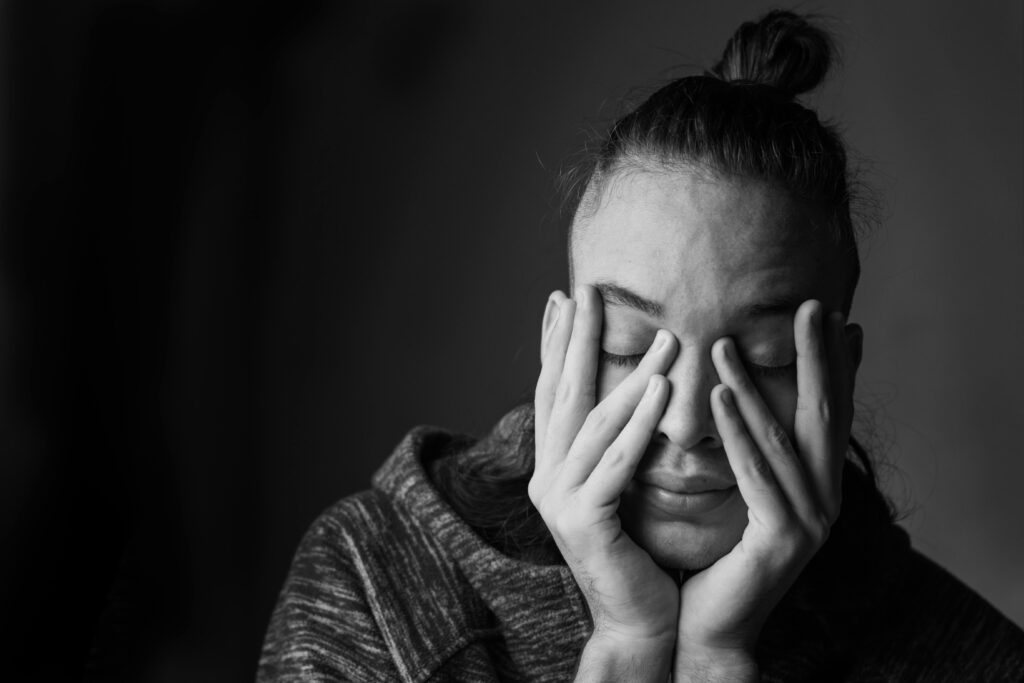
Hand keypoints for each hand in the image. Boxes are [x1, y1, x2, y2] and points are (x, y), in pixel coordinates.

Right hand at [530, 286, 677, 678]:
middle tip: (590, 291)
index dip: (555, 344)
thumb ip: (616, 442)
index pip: (551, 392)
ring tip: (660, 334)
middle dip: (576, 340)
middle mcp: (546, 477)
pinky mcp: (583, 520)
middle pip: (561, 394)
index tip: (564, 299)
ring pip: (593, 422)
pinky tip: (659, 388)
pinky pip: (614, 462)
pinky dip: (636, 423)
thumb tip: (632, 388)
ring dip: (626, 373)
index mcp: (553, 466)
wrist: (640, 620)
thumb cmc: (641, 552)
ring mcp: (558, 499)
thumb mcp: (621, 486)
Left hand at [673, 300, 857, 680]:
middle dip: (819, 357)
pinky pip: (757, 473)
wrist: (712, 625)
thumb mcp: (743, 491)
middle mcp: (825, 498)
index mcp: (819, 485)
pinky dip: (738, 430)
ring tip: (725, 341)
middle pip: (826, 414)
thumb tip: (743, 389)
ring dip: (756, 385)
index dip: (835, 363)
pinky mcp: (783, 538)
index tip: (833, 316)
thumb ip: (754, 448)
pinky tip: (720, 394)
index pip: (832, 411)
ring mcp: (811, 520)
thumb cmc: (720, 554)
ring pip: (785, 438)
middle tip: (812, 306)